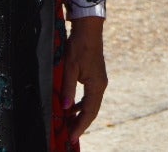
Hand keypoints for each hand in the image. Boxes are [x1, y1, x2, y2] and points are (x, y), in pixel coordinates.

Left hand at [61, 15, 107, 142]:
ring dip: (81, 114)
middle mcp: (101, 85)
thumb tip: (66, 108)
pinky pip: (90, 96)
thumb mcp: (70, 68)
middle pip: (92, 110)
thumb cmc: (79, 46)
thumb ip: (68, 89)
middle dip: (81, 124)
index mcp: (96, 85)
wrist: (88, 29)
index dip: (80, 126)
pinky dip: (82, 105)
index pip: (89, 112)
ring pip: (91, 104)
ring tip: (69, 124)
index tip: (72, 137)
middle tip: (69, 135)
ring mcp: (99, 80)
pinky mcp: (95, 76)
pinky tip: (72, 107)